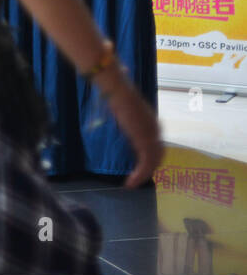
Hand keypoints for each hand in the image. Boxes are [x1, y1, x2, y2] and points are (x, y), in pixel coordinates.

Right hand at [99, 70, 162, 188]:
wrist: (117, 91)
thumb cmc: (116, 95)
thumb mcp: (123, 108)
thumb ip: (124, 112)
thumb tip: (117, 102)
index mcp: (152, 124)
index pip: (157, 146)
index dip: (151, 158)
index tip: (141, 167)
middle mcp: (156, 131)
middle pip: (158, 156)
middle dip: (149, 169)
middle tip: (136, 178)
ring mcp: (152, 136)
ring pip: (153, 162)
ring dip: (143, 175)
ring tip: (132, 183)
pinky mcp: (144, 141)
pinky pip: (145, 163)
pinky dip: (139, 175)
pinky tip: (130, 182)